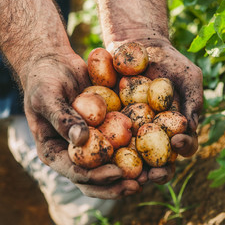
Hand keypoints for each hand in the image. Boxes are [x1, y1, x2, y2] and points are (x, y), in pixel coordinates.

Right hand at [22, 52, 140, 198]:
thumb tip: (81, 140)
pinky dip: (136, 152)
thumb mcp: (47, 96)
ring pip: (110, 166)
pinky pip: (121, 144)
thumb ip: (61, 118)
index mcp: (55, 151)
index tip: (117, 173)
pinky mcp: (106, 131)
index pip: (75, 172)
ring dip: (130, 175)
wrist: (57, 64)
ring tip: (150, 177)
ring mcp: (92, 143)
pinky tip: (154, 155)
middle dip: (116, 185)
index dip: (96, 177)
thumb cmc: (44, 80)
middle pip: (95, 178)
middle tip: (137, 185)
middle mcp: (74, 153)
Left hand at [110, 39, 202, 183]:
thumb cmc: (169, 60)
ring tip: (127, 175)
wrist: (138, 44)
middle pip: (160, 161)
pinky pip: (110, 140)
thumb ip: (194, 100)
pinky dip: (108, 150)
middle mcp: (156, 134)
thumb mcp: (188, 76)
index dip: (184, 147)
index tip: (177, 141)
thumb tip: (192, 128)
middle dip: (157, 172)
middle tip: (151, 176)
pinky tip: (104, 154)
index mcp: (177, 126)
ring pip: (134, 158)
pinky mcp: (111, 124)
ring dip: (132, 171)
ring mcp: (133, 131)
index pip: (185, 144)